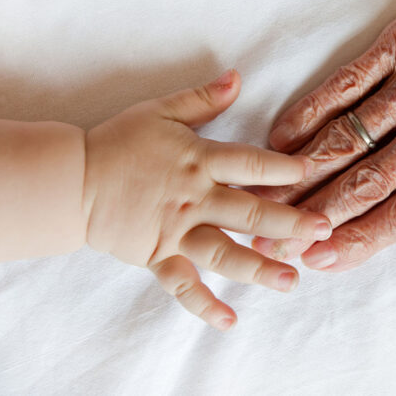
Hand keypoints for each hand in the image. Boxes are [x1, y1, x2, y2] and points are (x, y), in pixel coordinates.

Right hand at [83, 70, 331, 329]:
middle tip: (322, 230)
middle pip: (250, 211)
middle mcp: (195, 198)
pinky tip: (230, 319)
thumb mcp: (161, 111)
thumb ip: (202, 98)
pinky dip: (205, 304)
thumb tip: (237, 76)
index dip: (284, 168)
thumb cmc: (119, 142)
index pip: (251, 163)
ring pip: (225, 253)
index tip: (312, 173)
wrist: (73, 179)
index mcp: (199, 159)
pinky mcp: (157, 256)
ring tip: (291, 280)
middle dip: (289, 222)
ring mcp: (177, 231)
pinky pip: (183, 285)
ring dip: (259, 268)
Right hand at [252, 0, 395, 277]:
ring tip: (265, 200)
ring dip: (302, 174)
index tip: (321, 258)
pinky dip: (311, 112)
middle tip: (273, 240)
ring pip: (348, 139)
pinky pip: (346, 83)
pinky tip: (282, 138)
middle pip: (366, 182)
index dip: (362, 239)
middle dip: (316, 216)